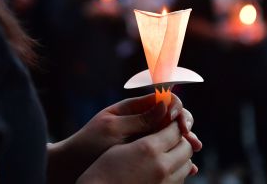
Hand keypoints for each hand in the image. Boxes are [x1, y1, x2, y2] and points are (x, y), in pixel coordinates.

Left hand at [47, 93, 200, 183]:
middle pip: (172, 117)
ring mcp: (143, 138)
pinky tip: (189, 166)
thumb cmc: (87, 145)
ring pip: (172, 135)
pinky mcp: (143, 154)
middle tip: (192, 141)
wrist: (72, 167)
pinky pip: (165, 151)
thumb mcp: (112, 130)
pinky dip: (178, 156)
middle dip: (185, 125)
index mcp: (133, 109)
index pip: (163, 100)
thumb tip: (166, 104)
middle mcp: (141, 121)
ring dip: (186, 141)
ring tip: (194, 151)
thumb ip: (139, 119)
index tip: (179, 122)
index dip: (176, 109)